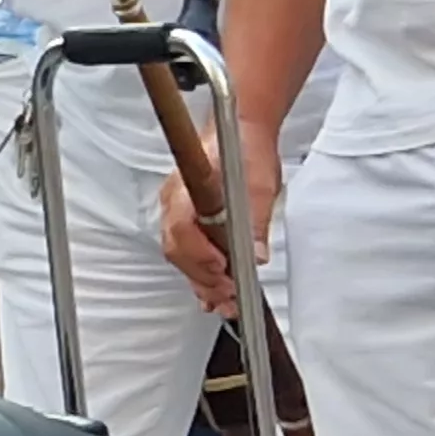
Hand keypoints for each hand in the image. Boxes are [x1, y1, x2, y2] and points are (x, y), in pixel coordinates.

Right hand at [159, 142, 280, 319]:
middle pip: (177, 249)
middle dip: (203, 277)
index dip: (198, 254)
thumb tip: (254, 256)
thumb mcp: (260, 186)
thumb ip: (255, 222)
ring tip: (225, 302)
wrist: (238, 133)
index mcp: (189, 188)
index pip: (181, 228)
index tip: (222, 269)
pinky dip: (198, 274)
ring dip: (201, 281)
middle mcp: (173, 202)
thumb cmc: (245, 152)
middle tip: (230, 296)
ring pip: (179, 255)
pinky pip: (184, 252)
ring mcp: (174, 211)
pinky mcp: (183, 220)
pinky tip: (211, 293)